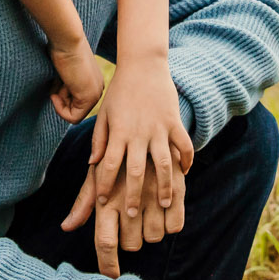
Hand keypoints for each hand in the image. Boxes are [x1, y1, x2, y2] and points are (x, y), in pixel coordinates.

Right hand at [48, 35, 103, 123]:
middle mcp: (98, 90)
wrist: (67, 39)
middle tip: (58, 83)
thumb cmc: (61, 50)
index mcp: (94, 83)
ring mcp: (95, 94)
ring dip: (59, 102)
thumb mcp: (63, 72)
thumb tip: (56, 99)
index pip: (76, 104)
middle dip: (60, 100)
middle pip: (74, 111)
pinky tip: (56, 93)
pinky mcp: (88, 97)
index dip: (61, 97)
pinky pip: (72, 118)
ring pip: (73, 116)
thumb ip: (65, 87)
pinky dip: (60, 109)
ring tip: (59, 82)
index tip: (57, 82)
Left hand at [61, 58, 193, 277]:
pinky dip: (186, 160)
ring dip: (163, 186)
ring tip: (163, 204)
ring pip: (163, 164)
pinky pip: (184, 145)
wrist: (143, 65)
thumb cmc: (120, 92)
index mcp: (118, 132)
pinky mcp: (175, 122)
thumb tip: (92, 163)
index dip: (103, 184)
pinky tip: (184, 173)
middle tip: (131, 215)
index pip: (108, 165)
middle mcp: (138, 133)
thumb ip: (100, 139)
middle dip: (132, 195)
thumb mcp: (105, 114)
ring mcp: (159, 128)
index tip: (101, 201)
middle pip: (134, 171)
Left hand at [62, 151, 183, 278]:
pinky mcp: (179, 182)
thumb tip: (67, 227)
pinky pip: (176, 224)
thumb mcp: (97, 171)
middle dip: (131, 240)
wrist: (145, 109)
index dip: (107, 265)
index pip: (105, 241)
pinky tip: (165, 210)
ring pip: (155, 236)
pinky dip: (171, 223)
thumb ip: (85, 201)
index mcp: (107, 192)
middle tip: (130, 222)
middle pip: (131, 244)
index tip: (111, 279)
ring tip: (147, 212)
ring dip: (151, 232)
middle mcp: (131, 194)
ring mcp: (156, 189)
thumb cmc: (116, 149)